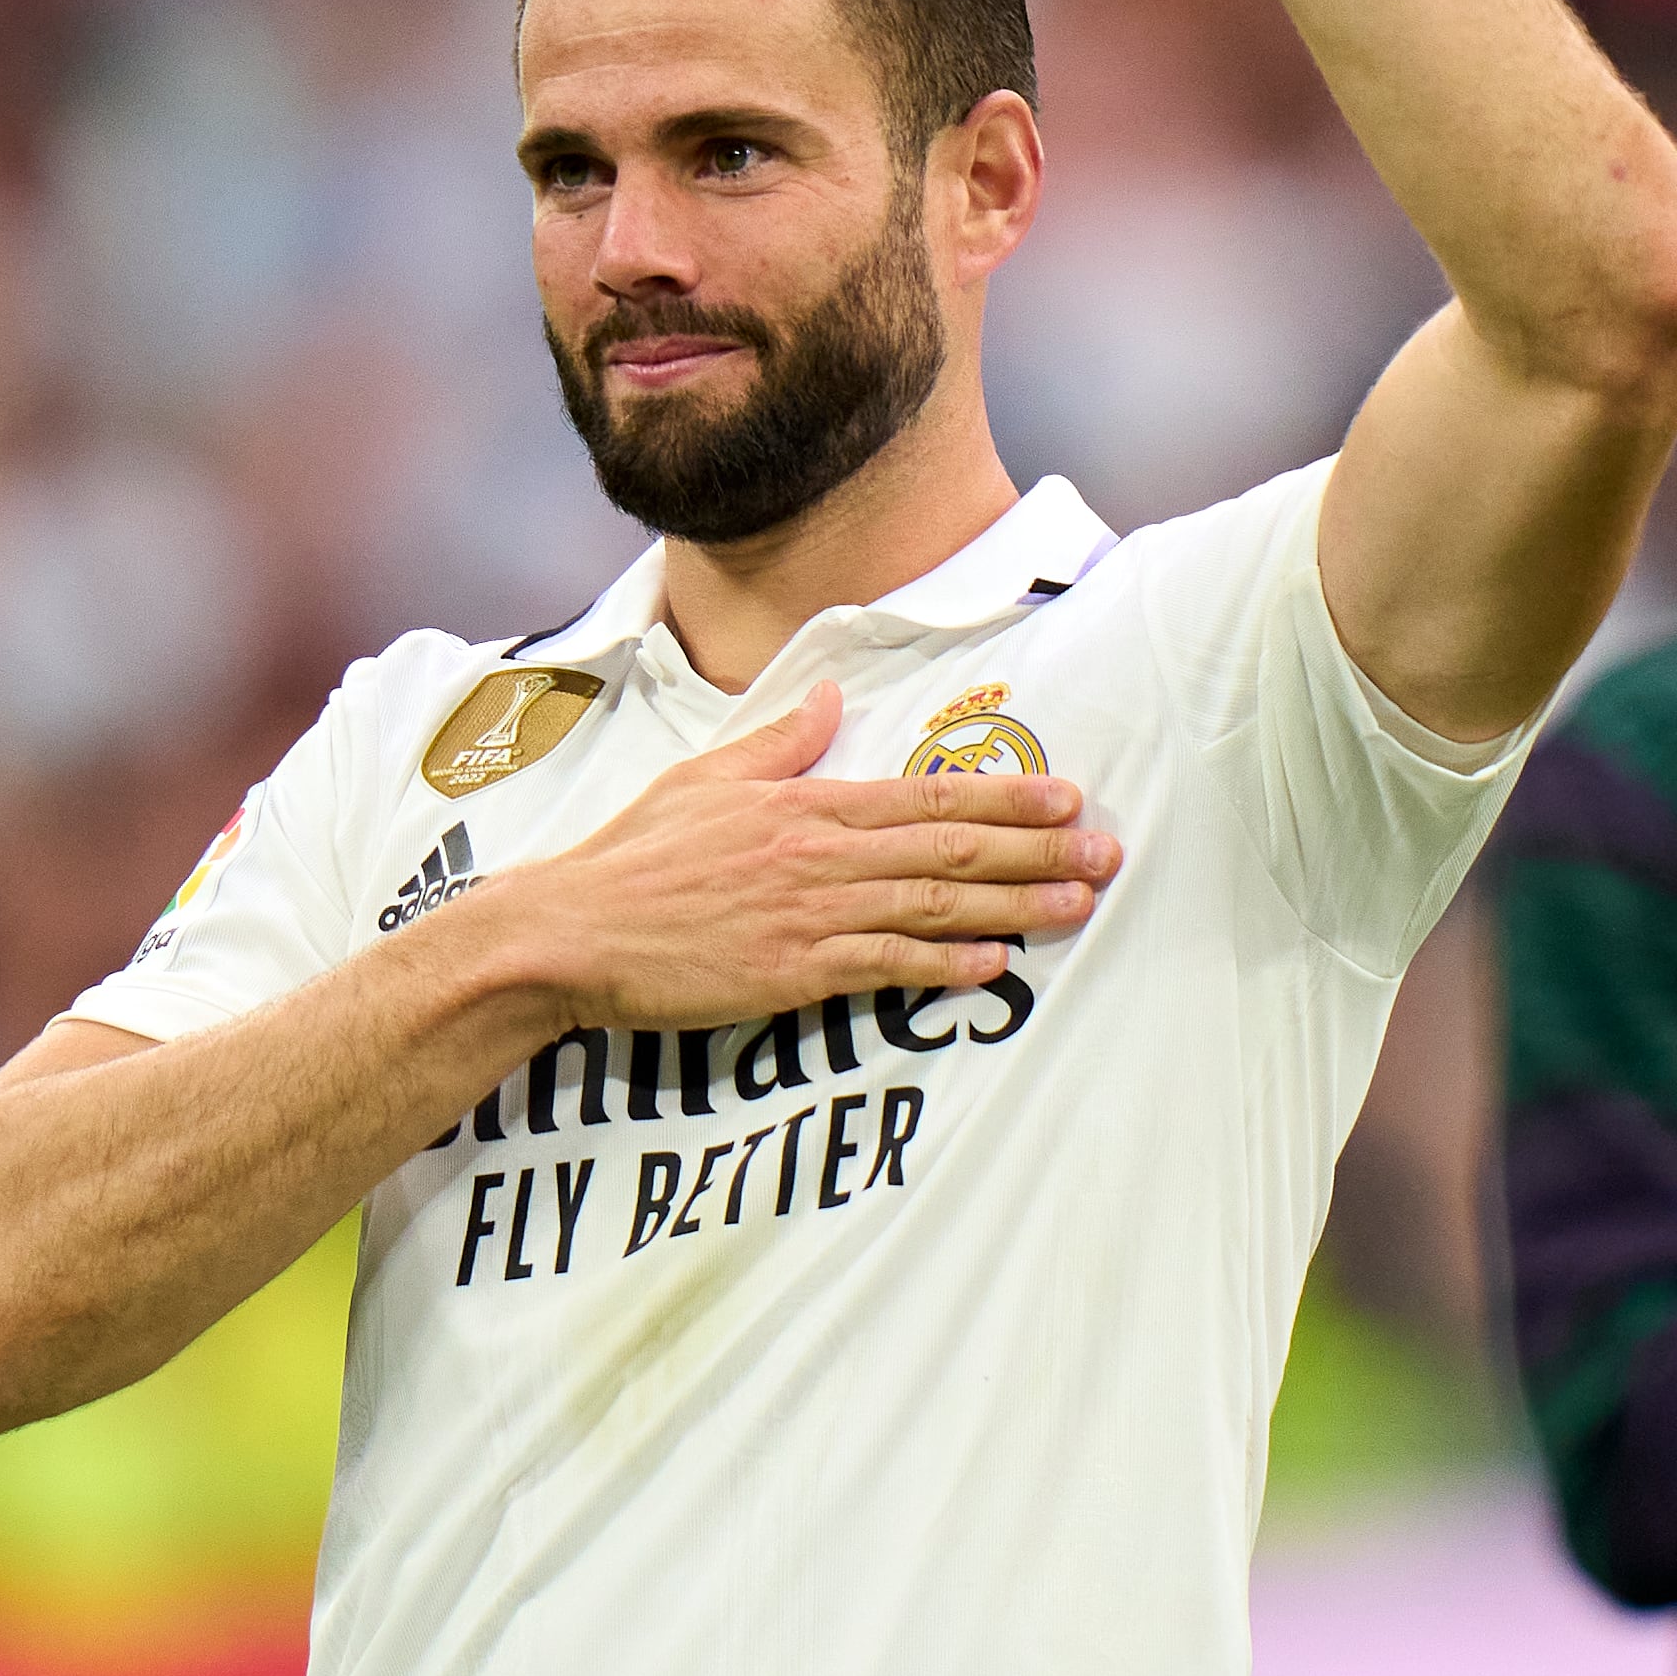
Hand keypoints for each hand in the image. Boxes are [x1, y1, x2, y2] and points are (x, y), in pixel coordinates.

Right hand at [482, 679, 1122, 1029]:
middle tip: (1106, 851)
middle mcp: (821, 854)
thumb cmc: (634, 858)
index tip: (1065, 796)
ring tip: (1079, 903)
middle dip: (1037, 849)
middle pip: (950, 850)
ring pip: (934, 907)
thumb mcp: (704, 778)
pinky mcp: (792, 973)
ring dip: (1015, 905)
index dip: (1003, 797)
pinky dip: (944, 966)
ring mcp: (810, 914)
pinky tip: (996, 966)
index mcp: (806, 804)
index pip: (926, 796)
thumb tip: (826, 702)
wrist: (570, 932)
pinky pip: (885, 967)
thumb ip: (778, 743)